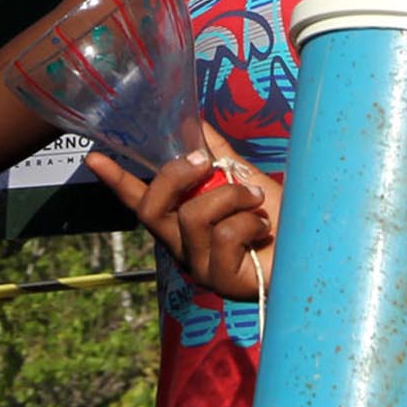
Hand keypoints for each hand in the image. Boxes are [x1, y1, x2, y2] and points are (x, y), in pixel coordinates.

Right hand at [86, 123, 277, 301]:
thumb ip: (218, 157)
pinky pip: (223, 236)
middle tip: (205, 162)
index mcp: (182, 221)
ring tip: (256, 200)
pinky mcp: (221, 281)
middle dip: (175, 176)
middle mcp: (183, 246)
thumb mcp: (245, 178)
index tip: (93, 157)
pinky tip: (263, 229)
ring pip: (193, 217)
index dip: (116, 181)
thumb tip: (197, 126)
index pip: (140, 201)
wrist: (313, 250)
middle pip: (151, 209)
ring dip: (231, 197)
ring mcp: (200, 266)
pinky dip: (249, 222)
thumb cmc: (280, 219)